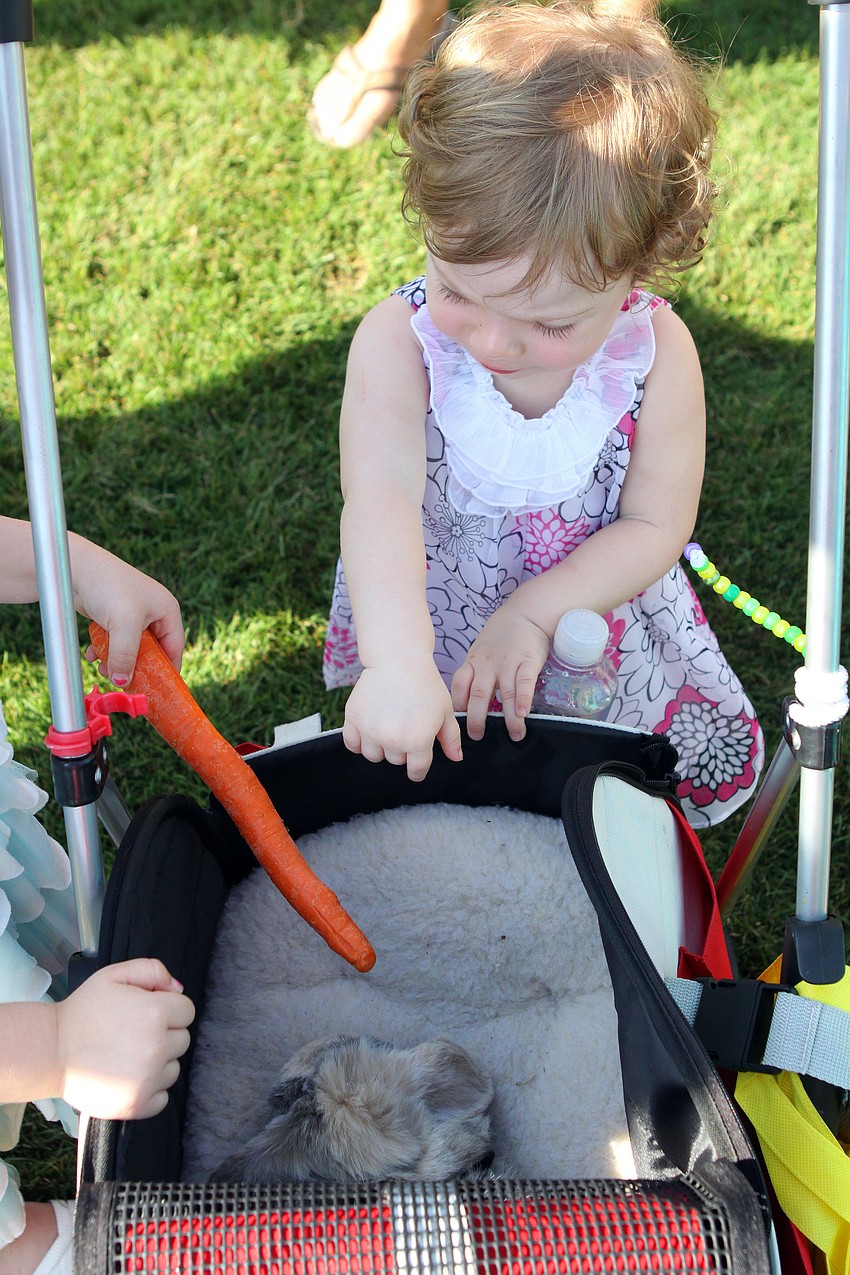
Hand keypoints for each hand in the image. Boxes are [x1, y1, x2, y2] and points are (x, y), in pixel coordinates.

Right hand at [54, 958, 194, 1118]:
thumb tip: (177, 989)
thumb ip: (151, 970)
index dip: (168, 1009)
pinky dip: (150, 1089)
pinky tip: (129, 1076)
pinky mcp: (137, 1105)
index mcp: (155, 1012)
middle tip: (134, 1033)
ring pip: (173, 1068)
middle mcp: (156, 1047)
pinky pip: (163, 1098)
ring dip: (158, 1062)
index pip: (187, 1011)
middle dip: (164, 1034)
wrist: (51, 1050)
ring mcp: (147, 1079)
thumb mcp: (114, 975)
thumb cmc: (83, 1011)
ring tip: (128, 1055)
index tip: (148, 1013)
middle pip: (182, 1039)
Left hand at [70, 535, 184, 684]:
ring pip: (129, 649)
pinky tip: (92, 655)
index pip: (174, 648)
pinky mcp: (112, 617)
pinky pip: (113, 642)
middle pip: (150, 652)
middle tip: (122, 681)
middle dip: (135, 667)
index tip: (156, 691)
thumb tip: (122, 682)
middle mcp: (151, 614)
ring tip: (103, 667)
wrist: (75, 567)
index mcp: (166, 611)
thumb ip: (126, 656)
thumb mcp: (123, 625)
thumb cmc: (108, 586)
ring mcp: (131, 615)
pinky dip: (104, 651)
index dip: (166, 670)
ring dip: (116, 661)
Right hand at [343, 656, 462, 781]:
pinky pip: (352, 745)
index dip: (418, 769)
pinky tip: (368, 730)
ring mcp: (370, 731)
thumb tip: (456, 759)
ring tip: (387, 727)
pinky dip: (359, 741)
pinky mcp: (353, 719)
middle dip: (402, 750)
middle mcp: (393, 740)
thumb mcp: (445, 710)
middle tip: (405, 728)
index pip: (417, 771)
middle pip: (395, 761)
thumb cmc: (425, 684)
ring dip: (380, 747)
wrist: (398, 660)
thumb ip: (451, 738)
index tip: (417, 764)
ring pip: (374, 755)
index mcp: (418, 741)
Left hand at [451, 605, 549, 741]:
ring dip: (509, 718)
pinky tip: (524, 714)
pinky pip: (525, 683)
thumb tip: (469, 702)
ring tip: (514, 735)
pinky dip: (524, 699)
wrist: (525, 613)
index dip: (456, 705)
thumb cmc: (501, 635)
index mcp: (473, 662)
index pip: (458, 685)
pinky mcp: (528, 662)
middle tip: (478, 736)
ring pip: (505, 694)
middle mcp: (487, 665)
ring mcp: (508, 663)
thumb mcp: (480, 651)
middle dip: (476, 719)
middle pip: (478, 695)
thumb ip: (475, 672)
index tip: (456, 723)